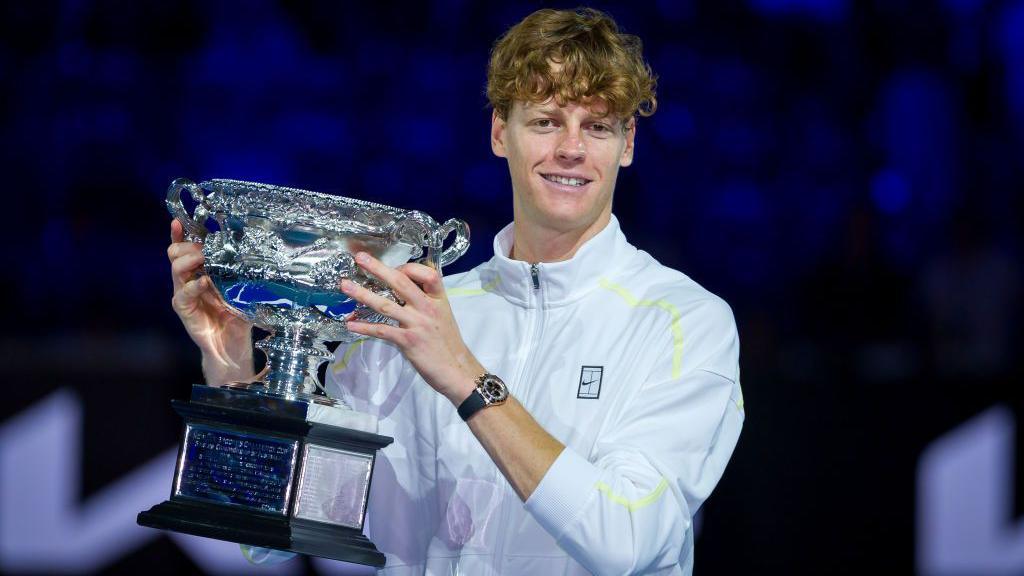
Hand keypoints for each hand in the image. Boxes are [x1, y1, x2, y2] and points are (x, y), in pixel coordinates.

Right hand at [168, 220, 254, 383]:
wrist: (232, 344)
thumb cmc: (237, 316)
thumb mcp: (242, 290)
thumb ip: (240, 274)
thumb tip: (253, 254)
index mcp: (201, 271)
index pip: (185, 248)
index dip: (180, 234)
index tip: (178, 221)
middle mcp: (189, 280)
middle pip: (175, 254)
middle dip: (188, 245)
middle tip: (204, 247)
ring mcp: (185, 293)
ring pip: (176, 268)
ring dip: (190, 260)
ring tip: (203, 258)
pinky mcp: (184, 308)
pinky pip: (183, 293)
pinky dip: (194, 285)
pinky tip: (205, 281)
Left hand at [341, 252, 481, 404]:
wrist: (456, 370)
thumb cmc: (448, 343)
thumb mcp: (443, 314)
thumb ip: (426, 300)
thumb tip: (403, 288)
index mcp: (439, 299)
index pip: (427, 273)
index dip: (408, 267)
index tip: (394, 268)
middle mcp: (428, 308)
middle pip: (401, 282)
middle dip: (378, 268)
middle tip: (360, 258)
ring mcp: (417, 324)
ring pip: (385, 304)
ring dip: (362, 294)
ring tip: (345, 286)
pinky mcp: (408, 341)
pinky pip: (382, 330)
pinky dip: (364, 327)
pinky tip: (351, 324)